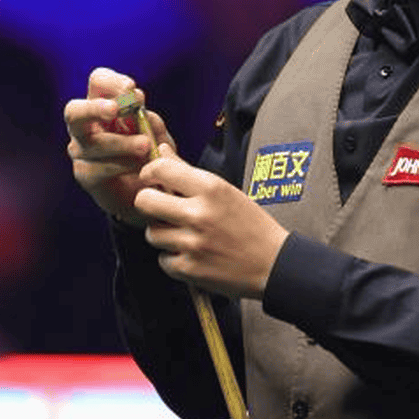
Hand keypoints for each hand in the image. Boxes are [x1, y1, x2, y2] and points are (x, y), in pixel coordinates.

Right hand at [65, 67, 176, 226]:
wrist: (146, 192)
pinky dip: (122, 166)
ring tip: (145, 146)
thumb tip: (137, 100)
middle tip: (115, 110)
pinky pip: (98, 168)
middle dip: (94, 108)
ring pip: (92, 143)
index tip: (131, 88)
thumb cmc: (150, 154)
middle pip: (74, 111)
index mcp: (102, 105)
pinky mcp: (85, 174)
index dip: (111, 81)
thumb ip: (148, 119)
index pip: (98, 82)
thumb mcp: (156, 134)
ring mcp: (80, 151)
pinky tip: (141, 168)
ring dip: (121, 143)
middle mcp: (85, 125)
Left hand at [132, 145, 287, 299]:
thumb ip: (188, 171)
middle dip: (149, 204)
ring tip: (185, 235)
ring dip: (163, 234)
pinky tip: (192, 254)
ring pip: (152, 233)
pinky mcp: (189, 269)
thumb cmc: (250, 225)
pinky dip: (173, 258)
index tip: (152, 180)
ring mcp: (192, 243)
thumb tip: (162, 149)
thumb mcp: (225, 190)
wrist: (274, 264)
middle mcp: (199, 214)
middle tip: (161, 209)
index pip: (161, 170)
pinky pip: (163, 259)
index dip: (149, 174)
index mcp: (211, 188)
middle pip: (144, 201)